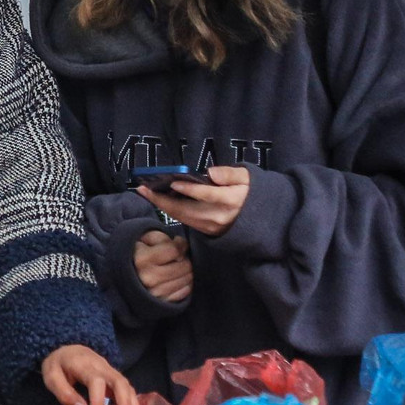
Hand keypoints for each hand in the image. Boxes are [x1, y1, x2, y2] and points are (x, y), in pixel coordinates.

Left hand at [41, 345, 140, 404]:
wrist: (68, 350)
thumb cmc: (58, 365)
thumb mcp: (52, 377)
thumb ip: (64, 393)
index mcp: (84, 365)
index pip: (96, 381)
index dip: (98, 400)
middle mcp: (102, 366)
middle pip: (119, 381)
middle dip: (124, 402)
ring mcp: (110, 371)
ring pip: (126, 385)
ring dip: (132, 404)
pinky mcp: (114, 378)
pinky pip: (126, 388)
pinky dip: (132, 402)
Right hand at [134, 231, 191, 301]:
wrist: (126, 276)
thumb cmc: (140, 254)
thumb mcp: (147, 239)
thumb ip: (165, 239)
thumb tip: (182, 246)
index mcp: (142, 259)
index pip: (174, 250)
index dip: (180, 245)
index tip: (178, 244)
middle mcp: (148, 278)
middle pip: (184, 266)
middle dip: (185, 259)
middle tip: (178, 258)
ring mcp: (155, 292)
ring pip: (187, 279)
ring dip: (186, 272)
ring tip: (177, 267)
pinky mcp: (161, 302)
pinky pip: (184, 292)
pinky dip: (185, 284)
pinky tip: (177, 278)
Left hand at [136, 166, 250, 236]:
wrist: (260, 220)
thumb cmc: (251, 192)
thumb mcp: (248, 177)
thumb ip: (229, 173)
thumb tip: (209, 172)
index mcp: (231, 200)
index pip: (206, 194)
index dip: (189, 188)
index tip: (173, 181)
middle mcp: (218, 216)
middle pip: (185, 209)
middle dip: (161, 200)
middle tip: (143, 188)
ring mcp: (211, 226)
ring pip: (182, 217)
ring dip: (162, 205)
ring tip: (146, 193)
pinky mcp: (206, 231)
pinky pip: (185, 220)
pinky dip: (170, 210)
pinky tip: (160, 200)